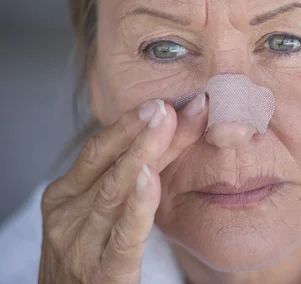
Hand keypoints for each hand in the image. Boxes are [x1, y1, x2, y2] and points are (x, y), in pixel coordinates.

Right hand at [38, 95, 206, 282]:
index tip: (162, 102)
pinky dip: (138, 204)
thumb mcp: (94, 214)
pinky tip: (151, 179)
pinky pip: (124, 234)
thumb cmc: (86, 257)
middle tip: (169, 105)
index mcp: (63, 196)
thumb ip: (121, 180)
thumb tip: (162, 137)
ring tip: (168, 124)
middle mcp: (67, 216)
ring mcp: (81, 244)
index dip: (129, 124)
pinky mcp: (104, 273)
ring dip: (146, 153)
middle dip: (142, 131)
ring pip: (116, 191)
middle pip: (110, 165)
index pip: (98, 151)